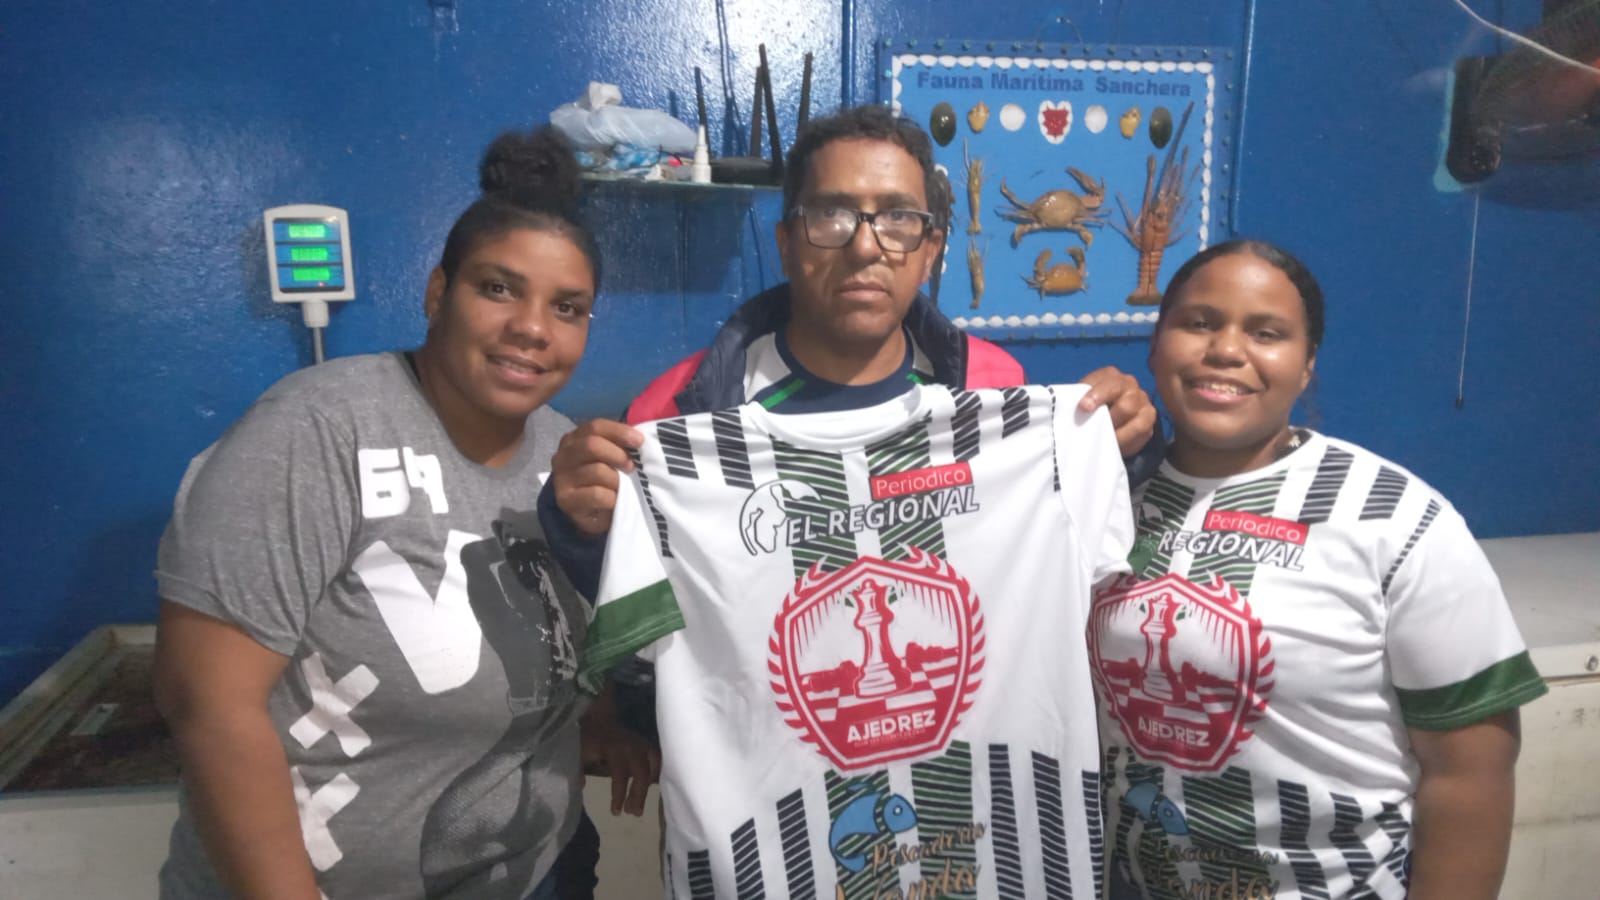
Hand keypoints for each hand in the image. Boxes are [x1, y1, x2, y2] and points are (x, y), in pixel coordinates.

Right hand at [551, 419, 643, 537]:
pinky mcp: (565, 499)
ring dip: (618, 480)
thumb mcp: (610, 459)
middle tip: (632, 467)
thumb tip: (638, 439)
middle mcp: (562, 455)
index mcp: (574, 439)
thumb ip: (618, 445)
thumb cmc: (604, 481)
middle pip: (592, 445)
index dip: (619, 431)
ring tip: (624, 488)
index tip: (639, 441)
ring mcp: (561, 478)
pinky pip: (596, 493)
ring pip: (597, 470)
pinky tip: (616, 501)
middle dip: (618, 455)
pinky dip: (612, 497)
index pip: (595, 426)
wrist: (592, 515)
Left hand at [579, 685, 660, 816]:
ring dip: (650, 785)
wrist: (598, 718)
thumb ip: (577, 768)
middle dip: (639, 794)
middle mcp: (630, 745)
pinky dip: (658, 773)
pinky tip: (653, 788)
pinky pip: (658, 758)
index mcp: (612, 747)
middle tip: (634, 813)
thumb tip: (580, 786)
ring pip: (653, 764)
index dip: (619, 793)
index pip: (620, 773)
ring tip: (642, 804)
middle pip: (641, 771)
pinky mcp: (646, 744)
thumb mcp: (577, 752)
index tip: (616, 812)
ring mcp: (641, 743)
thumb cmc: (587, 738)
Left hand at [1077, 366, 1156, 457]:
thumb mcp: (1081, 398)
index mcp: (1111, 376)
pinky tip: (1115, 443)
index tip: (1084, 408)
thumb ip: (1079, 398)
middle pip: (1126, 404)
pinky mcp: (1149, 419)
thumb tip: (1075, 407)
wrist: (1104, 417)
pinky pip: (1141, 431)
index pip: (1108, 382)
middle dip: (1109, 419)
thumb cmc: (1089, 405)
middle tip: (1095, 430)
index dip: (1096, 395)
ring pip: (1136, 420)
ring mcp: (1142, 401)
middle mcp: (1130, 385)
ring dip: (1117, 432)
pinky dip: (1126, 440)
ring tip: (1104, 438)